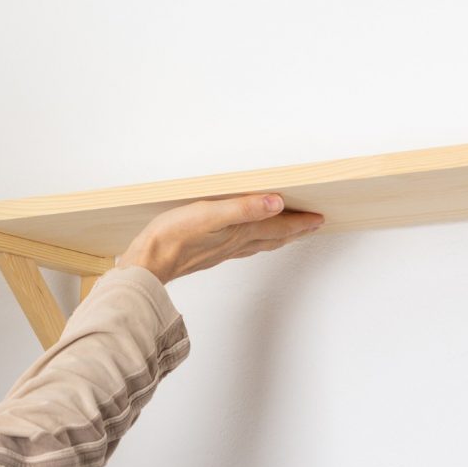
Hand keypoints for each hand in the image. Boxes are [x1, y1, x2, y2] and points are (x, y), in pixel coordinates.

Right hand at [117, 194, 324, 283]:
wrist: (147, 263)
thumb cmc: (172, 238)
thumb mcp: (209, 214)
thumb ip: (243, 208)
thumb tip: (276, 203)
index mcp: (238, 233)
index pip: (278, 226)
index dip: (300, 222)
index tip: (320, 219)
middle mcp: (234, 244)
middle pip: (273, 238)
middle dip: (294, 231)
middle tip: (312, 227)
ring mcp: (221, 251)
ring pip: (258, 244)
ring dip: (276, 238)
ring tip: (287, 233)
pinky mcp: (206, 253)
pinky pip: (240, 248)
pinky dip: (253, 243)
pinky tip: (244, 241)